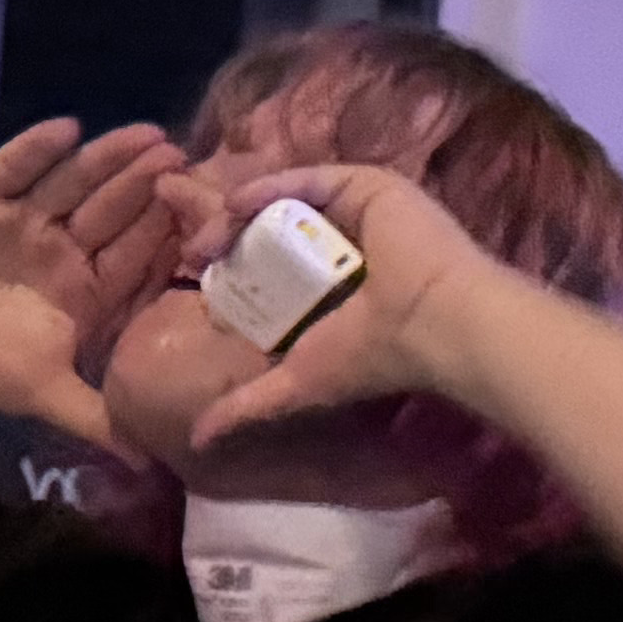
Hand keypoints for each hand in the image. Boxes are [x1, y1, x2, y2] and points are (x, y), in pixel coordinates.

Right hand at [0, 125, 190, 438]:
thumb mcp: (44, 393)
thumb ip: (99, 418)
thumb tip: (154, 462)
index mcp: (85, 287)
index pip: (134, 253)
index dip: (166, 233)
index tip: (204, 211)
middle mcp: (61, 247)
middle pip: (111, 209)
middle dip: (145, 185)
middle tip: (184, 158)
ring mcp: (20, 218)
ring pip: (71, 183)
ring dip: (105, 160)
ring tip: (146, 137)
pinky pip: (11, 169)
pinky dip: (35, 151)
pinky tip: (66, 129)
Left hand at [173, 162, 508, 451]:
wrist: (434, 322)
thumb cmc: (372, 354)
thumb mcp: (297, 383)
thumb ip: (247, 404)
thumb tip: (197, 441)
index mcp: (325, 289)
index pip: (266, 269)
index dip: (227, 267)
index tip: (190, 272)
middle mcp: (338, 249)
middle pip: (266, 231)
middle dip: (222, 233)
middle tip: (188, 250)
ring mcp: (353, 215)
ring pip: (282, 205)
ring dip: (237, 216)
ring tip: (205, 239)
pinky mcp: (367, 187)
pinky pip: (309, 180)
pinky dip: (270, 189)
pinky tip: (236, 206)